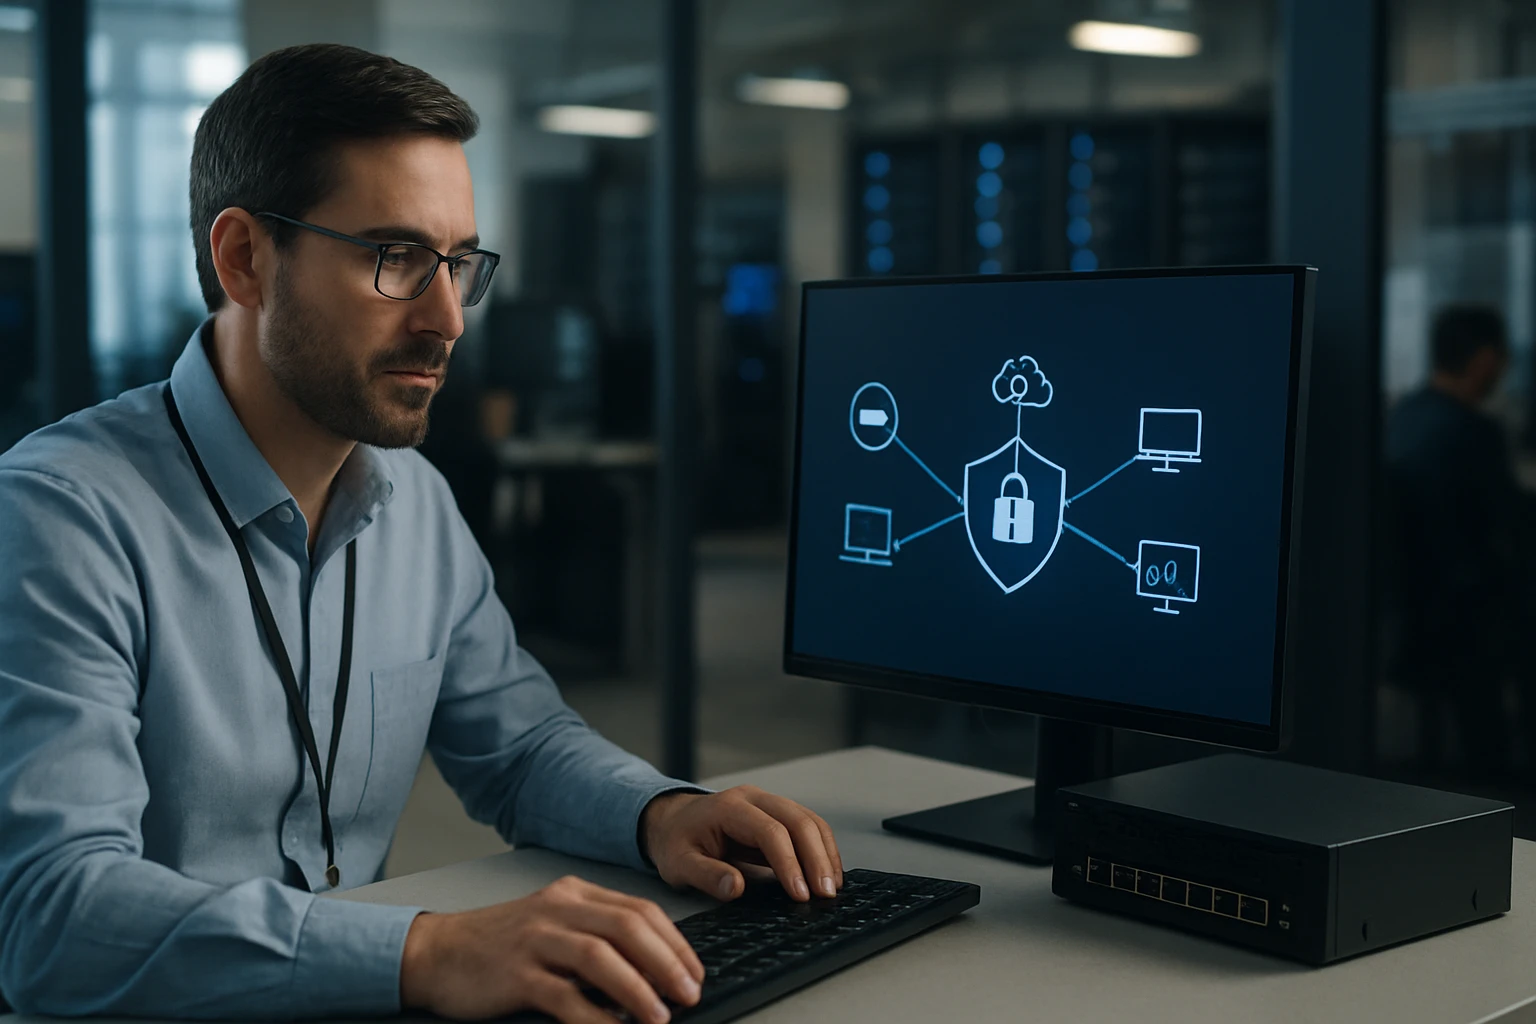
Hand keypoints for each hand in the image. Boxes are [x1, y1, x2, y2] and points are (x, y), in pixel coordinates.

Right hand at [399, 875, 704, 1022]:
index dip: (675, 943)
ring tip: (661, 1016)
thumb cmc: (500, 945)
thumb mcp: (553, 925)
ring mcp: (536, 939)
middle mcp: (559, 909)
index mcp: (575, 894)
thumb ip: (597, 936)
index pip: (641, 910)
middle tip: (690, 994)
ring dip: (639, 990)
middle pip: (629, 928)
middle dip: (668, 963)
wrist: (436, 952)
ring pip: (601, 957)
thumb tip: (653, 971)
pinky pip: (565, 997)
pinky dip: (595, 1018)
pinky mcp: (516, 974)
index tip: (694, 973)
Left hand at [640, 786, 844, 902]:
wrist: (672, 821)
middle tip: (826, 894)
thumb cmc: (676, 842)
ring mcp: (768, 803)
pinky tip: (828, 873)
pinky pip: (808, 827)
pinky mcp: (777, 815)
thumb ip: (705, 875)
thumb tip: (737, 887)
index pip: (771, 832)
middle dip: (817, 859)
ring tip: (833, 888)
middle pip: (798, 821)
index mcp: (730, 807)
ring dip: (826, 853)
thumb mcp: (678, 864)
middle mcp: (754, 798)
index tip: (801, 895)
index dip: (789, 863)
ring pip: (809, 821)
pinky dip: (822, 849)